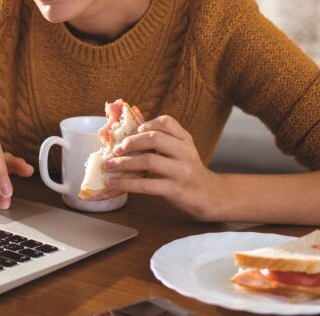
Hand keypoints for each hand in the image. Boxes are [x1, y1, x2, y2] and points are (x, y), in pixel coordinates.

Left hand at [103, 115, 222, 219]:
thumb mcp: (182, 152)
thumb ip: (163, 143)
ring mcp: (181, 171)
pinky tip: (115, 182)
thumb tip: (127, 139)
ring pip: (149, 161)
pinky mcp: (175, 190)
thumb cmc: (189, 172)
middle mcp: (185, 152)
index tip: (133, 131)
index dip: (146, 124)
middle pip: (155, 139)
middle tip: (116, 149)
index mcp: (185, 139)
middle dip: (131, 142)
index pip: (166, 122)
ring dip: (124, 163)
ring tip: (109, 165)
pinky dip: (127, 183)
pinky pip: (147, 185)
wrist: (210, 196)